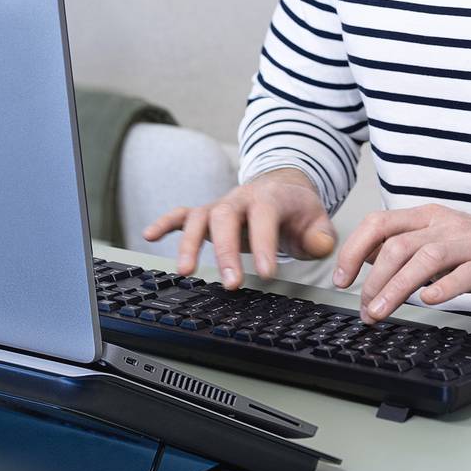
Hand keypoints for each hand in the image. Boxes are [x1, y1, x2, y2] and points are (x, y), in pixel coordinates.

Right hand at [143, 168, 335, 288]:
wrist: (282, 187)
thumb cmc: (297, 210)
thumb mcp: (317, 221)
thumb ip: (321, 235)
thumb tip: (320, 246)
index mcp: (270, 198)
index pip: (265, 218)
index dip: (265, 245)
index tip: (267, 274)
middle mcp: (240, 199)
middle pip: (226, 218)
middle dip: (226, 251)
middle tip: (231, 284)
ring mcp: (220, 205)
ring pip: (200, 218)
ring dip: (190, 243)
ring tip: (185, 271)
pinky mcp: (206, 212)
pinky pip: (182, 214)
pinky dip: (165, 222)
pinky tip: (149, 235)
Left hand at [331, 203, 470, 320]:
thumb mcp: (441, 246)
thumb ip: (407, 249)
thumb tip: (366, 259)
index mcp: (429, 217)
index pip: (380, 224)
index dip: (355, 250)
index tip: (342, 279)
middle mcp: (447, 224)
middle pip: (398, 244)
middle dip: (374, 279)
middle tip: (364, 309)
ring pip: (425, 258)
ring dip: (397, 287)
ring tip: (382, 311)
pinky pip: (464, 273)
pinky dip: (442, 287)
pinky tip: (427, 301)